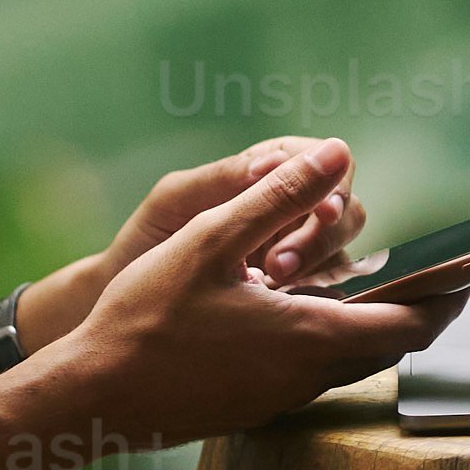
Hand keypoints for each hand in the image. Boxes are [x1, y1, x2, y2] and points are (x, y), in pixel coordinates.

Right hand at [53, 142, 452, 442]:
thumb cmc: (145, 319)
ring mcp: (281, 400)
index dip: (451, 298)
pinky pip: (312, 374)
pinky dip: (327, 340)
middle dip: (417, 309)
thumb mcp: (212, 240)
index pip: (415, 324)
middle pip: (389, 345)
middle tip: (434, 274)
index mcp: (314, 337)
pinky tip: (298, 312)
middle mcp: (309, 377)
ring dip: (368, 324)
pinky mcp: (255, 409)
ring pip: (350, 361)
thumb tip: (336, 152)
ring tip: (370, 283)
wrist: (91, 400)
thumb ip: (278, 197)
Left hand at [95, 139, 366, 297]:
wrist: (121, 305)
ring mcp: (295, 253)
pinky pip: (327, 293)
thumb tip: (275, 161)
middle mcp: (288, 210)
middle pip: (347, 209)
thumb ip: (225, 179)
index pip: (326, 162)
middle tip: (278, 267)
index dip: (334, 183)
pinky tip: (276, 308)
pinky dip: (312, 300)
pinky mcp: (294, 295)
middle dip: (323, 236)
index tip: (322, 212)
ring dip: (317, 269)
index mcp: (264, 172)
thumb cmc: (144, 243)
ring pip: (343, 251)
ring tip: (269, 286)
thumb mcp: (175, 204)